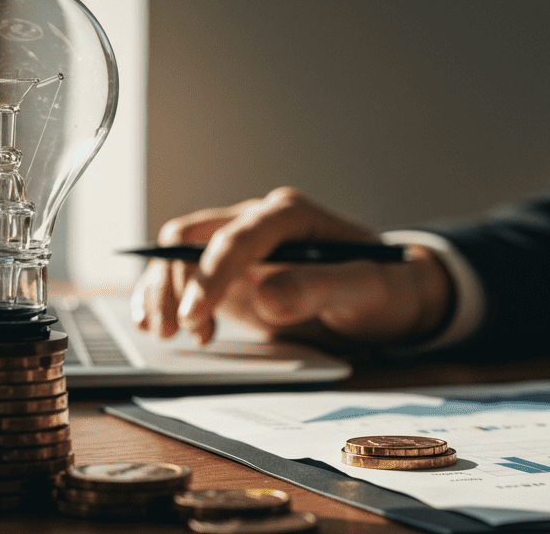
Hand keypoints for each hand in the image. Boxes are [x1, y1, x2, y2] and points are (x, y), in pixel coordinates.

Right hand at [131, 187, 451, 347]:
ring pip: (178, 255)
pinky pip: (183, 277)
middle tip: (175, 332)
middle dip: (175, 284)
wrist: (389, 296)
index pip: (238, 236)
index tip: (197, 316)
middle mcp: (258, 222)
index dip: (212, 274)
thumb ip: (320, 289)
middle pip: (193, 239)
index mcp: (290, 215)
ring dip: (163, 292)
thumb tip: (267, 295)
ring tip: (168, 334)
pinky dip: (165, 298)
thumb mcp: (365, 290)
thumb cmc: (382, 287)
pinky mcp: (230, 273)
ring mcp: (240, 246)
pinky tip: (160, 326)